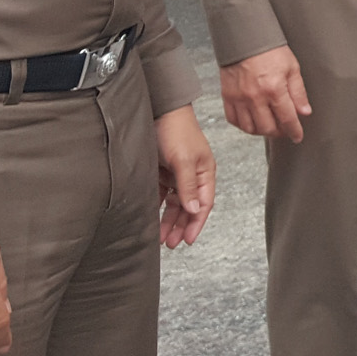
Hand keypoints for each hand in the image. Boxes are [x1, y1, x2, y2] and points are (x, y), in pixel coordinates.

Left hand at [155, 105, 215, 248]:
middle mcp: (193, 176)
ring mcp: (177, 175)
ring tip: (160, 237)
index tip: (188, 240)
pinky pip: (161, 196)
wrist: (158, 111)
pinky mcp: (161, 172)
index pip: (204, 204)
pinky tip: (151, 219)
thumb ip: (188, 187)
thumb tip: (195, 211)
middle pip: (189, 207)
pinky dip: (157, 208)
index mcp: (205, 172)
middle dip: (181, 226)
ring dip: (168, 221)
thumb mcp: (184, 160)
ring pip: (174, 204)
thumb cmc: (176, 131)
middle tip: (171, 244)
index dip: (197, 223)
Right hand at [219, 45, 310, 142]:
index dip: (294, 131)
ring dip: (262, 131)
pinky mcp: (227, 96)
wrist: (245, 38)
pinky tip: (253, 121)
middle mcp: (255, 97)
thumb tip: (305, 112)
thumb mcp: (292, 68)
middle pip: (268, 128)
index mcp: (274, 89)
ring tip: (270, 126)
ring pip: (250, 128)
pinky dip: (243, 125)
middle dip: (279, 133)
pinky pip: (233, 120)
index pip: (287, 119)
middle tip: (285, 130)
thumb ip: (298, 92)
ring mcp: (239, 98)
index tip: (298, 136)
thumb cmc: (269, 50)